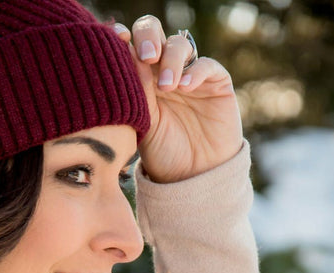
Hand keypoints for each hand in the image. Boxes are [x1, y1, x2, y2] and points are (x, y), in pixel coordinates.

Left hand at [111, 15, 243, 183]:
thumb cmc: (164, 154)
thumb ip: (137, 90)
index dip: (124, 36)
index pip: (131, 44)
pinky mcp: (216, 82)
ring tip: (168, 87)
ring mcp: (190, 74)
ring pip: (180, 45)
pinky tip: (185, 87)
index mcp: (141, 77)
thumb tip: (128, 53)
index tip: (118, 40)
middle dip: (149, 36)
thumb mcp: (144, 123)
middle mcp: (164, 69)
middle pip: (154, 32)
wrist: (193, 178)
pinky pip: (206, 65)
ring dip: (172, 59)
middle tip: (147, 56)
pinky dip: (195, 72)